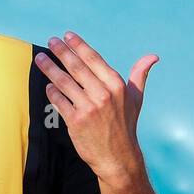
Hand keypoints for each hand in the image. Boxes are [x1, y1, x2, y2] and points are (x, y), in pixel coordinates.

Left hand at [34, 32, 158, 192]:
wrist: (117, 158)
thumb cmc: (125, 126)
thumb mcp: (136, 99)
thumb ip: (140, 75)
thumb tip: (153, 57)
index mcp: (116, 85)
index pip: (93, 59)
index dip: (79, 46)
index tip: (67, 36)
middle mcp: (102, 94)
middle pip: (76, 67)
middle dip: (61, 52)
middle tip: (51, 41)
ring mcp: (88, 108)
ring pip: (64, 82)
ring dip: (50, 68)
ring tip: (40, 58)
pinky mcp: (76, 121)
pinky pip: (59, 101)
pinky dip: (52, 92)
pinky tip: (48, 85)